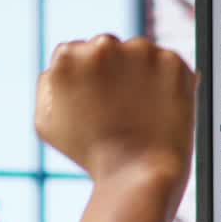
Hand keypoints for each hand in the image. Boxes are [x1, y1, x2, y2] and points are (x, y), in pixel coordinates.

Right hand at [35, 34, 197, 221]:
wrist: (137, 176)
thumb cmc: (89, 155)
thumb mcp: (47, 122)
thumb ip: (49, 83)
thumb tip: (64, 64)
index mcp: (67, 56)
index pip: (77, 54)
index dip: (88, 82)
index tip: (97, 104)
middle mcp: (103, 44)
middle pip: (107, 49)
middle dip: (113, 73)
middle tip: (120, 110)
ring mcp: (142, 51)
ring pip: (139, 55)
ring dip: (140, 75)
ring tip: (141, 113)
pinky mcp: (173, 63)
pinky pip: (170, 67)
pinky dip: (168, 84)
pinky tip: (161, 110)